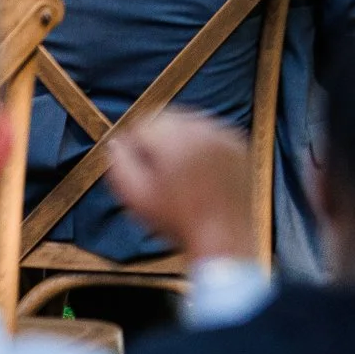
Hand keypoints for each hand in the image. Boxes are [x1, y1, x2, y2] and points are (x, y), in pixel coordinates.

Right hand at [107, 109, 253, 262]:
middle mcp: (202, 129)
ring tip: (178, 171)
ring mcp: (224, 134)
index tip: (136, 164)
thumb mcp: (136, 196)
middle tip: (157, 169)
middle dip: (158, 137)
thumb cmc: (177, 220)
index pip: (143, 123)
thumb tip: (115, 142)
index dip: (134, 144)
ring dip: (180, 139)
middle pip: (168, 118)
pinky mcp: (239, 144)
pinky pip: (213, 133)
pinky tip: (199, 170)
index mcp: (174, 139)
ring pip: (191, 123)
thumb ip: (119, 164)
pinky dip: (202, 144)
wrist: (224, 235)